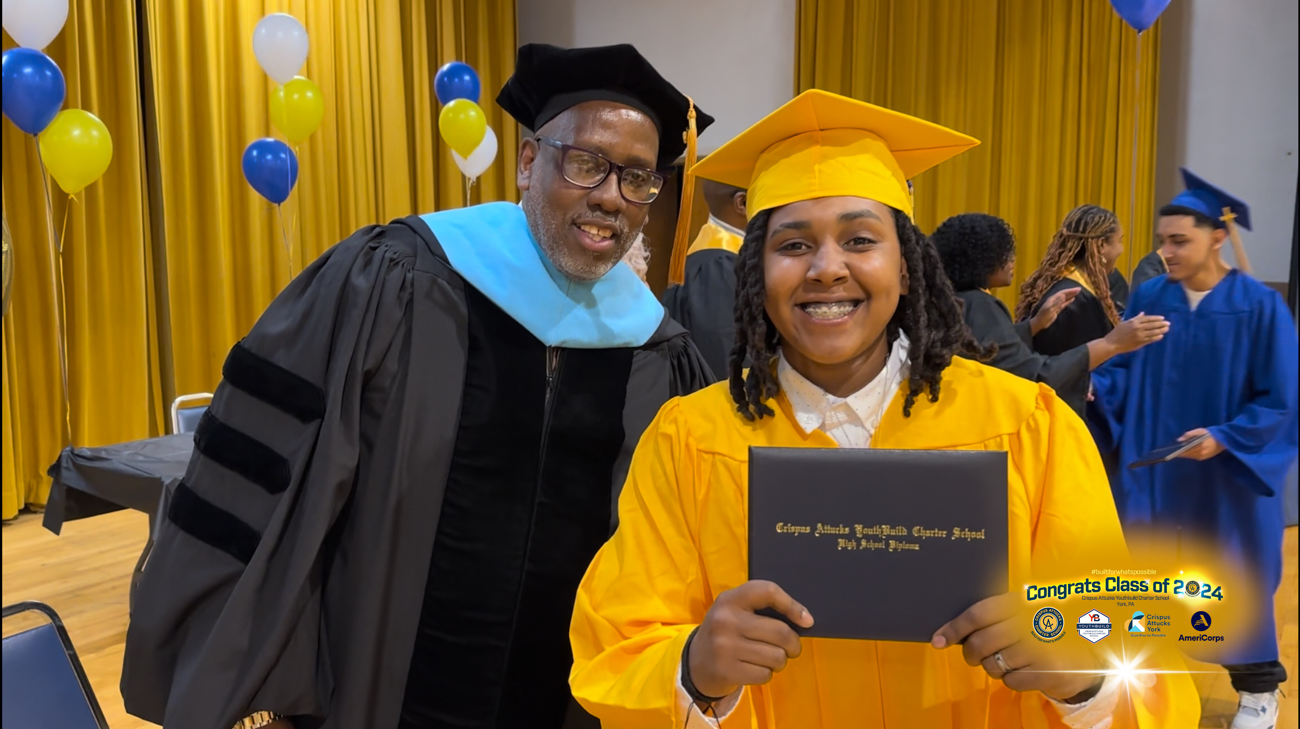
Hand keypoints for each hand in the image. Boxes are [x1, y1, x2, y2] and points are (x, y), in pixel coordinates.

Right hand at [688, 580, 813, 698]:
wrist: (696, 662)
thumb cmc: (727, 632)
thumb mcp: (735, 610)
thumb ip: (762, 609)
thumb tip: (805, 620)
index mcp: (730, 599)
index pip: (768, 591)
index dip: (792, 605)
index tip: (807, 620)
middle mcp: (725, 620)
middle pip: (781, 632)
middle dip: (793, 644)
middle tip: (790, 647)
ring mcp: (725, 647)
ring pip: (777, 656)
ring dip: (779, 661)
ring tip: (768, 658)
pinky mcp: (727, 670)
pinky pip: (765, 674)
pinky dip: (766, 674)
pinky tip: (754, 668)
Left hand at [931, 594, 1102, 701]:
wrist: (1093, 649)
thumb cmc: (1049, 626)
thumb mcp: (1027, 609)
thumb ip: (996, 615)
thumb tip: (955, 631)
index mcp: (1022, 602)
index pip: (977, 614)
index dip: (953, 629)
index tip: (937, 640)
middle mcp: (1030, 622)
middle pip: (980, 643)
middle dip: (970, 653)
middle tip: (973, 655)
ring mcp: (1040, 648)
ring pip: (992, 665)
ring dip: (993, 666)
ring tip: (1008, 659)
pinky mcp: (1048, 672)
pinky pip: (1010, 681)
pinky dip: (1011, 679)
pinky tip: (1025, 669)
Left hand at [1031, 288, 1080, 335]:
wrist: (1040, 323)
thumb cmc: (1044, 316)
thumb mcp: (1050, 309)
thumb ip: (1057, 302)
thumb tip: (1063, 295)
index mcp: (1052, 299)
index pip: (1063, 293)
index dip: (1070, 290)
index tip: (1077, 289)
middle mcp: (1054, 300)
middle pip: (1064, 294)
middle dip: (1071, 291)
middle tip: (1079, 289)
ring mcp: (1056, 305)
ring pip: (1065, 298)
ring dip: (1071, 295)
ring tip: (1077, 292)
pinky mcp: (1057, 309)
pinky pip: (1064, 303)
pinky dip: (1069, 301)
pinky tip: (1072, 299)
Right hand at [1104, 312, 1168, 353]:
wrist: (1112, 343)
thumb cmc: (1117, 332)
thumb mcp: (1125, 323)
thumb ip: (1135, 318)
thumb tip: (1142, 313)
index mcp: (1133, 322)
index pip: (1148, 318)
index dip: (1156, 318)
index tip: (1162, 318)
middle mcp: (1137, 327)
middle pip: (1152, 325)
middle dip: (1161, 324)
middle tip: (1168, 323)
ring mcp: (1139, 335)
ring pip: (1153, 332)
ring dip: (1161, 330)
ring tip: (1167, 329)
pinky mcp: (1139, 342)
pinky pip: (1150, 339)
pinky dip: (1156, 337)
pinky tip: (1161, 336)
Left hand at [1177, 428, 1225, 460]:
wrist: (1224, 439)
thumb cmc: (1210, 433)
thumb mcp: (1200, 431)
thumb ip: (1189, 434)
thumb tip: (1179, 440)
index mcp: (1201, 445)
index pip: (1188, 450)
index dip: (1180, 451)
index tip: (1173, 451)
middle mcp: (1203, 452)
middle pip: (1189, 454)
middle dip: (1182, 453)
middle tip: (1174, 452)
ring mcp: (1205, 455)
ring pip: (1192, 456)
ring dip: (1186, 455)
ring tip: (1179, 453)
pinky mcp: (1206, 457)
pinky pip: (1196, 457)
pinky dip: (1191, 455)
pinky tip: (1186, 453)